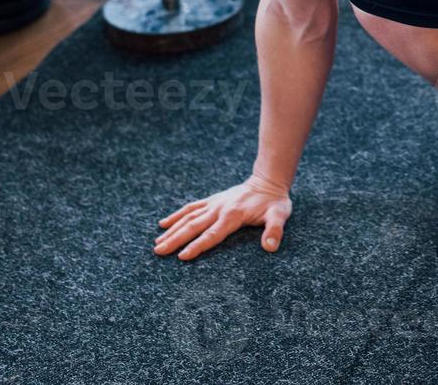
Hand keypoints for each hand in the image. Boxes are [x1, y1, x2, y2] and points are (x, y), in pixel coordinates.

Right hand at [154, 173, 291, 260]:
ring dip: (172, 230)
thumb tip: (270, 247)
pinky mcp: (212, 200)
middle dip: (176, 240)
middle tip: (158, 252)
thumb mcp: (280, 215)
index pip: (213, 234)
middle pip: (194, 226)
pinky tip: (163, 224)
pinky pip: (191, 208)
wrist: (268, 181)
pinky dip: (176, 215)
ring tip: (157, 243)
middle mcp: (219, 209)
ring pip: (188, 217)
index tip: (182, 257)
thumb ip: (275, 230)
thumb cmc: (274, 202)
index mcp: (233, 215)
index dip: (198, 246)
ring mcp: (214, 204)